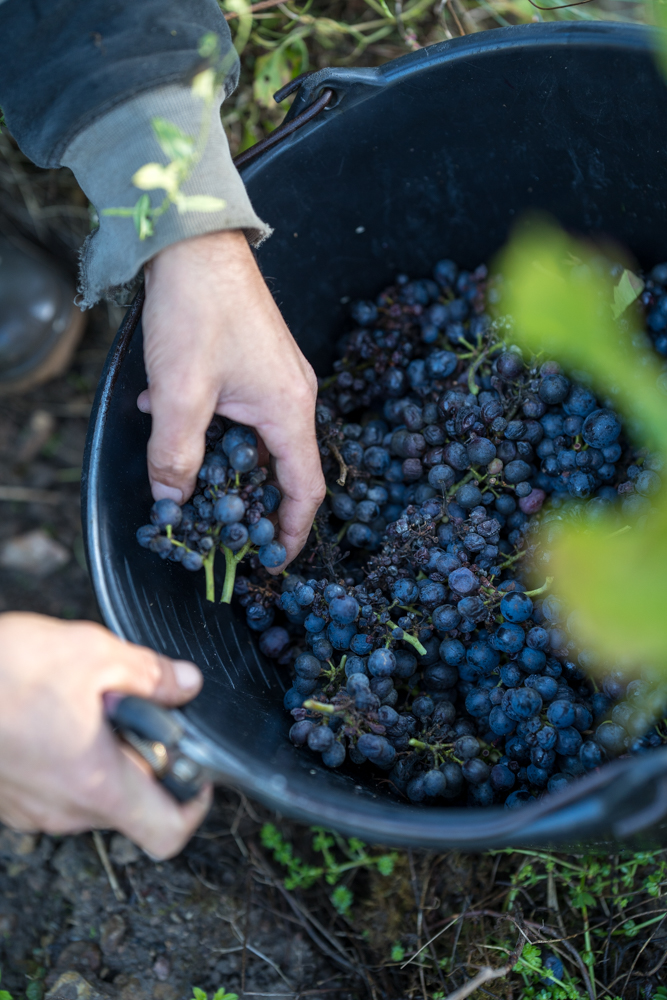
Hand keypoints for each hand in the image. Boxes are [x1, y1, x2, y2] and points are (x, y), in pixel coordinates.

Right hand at [0, 613, 210, 858]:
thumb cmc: (3, 671)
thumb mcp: (94, 654)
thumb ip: (150, 673)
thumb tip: (186, 683)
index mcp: (96, 783)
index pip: (168, 833)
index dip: (195, 805)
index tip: (196, 771)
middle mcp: (64, 810)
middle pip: (133, 807)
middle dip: (145, 761)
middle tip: (134, 711)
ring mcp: (32, 809)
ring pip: (94, 797)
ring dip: (105, 757)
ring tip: (88, 705)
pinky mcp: (9, 799)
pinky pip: (57, 789)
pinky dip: (71, 759)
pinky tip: (55, 714)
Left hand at [139, 230, 324, 568]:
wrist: (195, 241)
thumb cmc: (198, 310)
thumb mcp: (179, 394)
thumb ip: (176, 456)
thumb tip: (172, 502)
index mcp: (290, 410)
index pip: (304, 489)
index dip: (291, 531)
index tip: (272, 560)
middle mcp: (294, 396)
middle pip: (278, 468)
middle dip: (242, 497)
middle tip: (208, 519)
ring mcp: (278, 377)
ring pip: (252, 439)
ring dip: (215, 455)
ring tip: (174, 457)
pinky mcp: (256, 362)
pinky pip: (240, 411)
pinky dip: (209, 423)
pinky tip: (164, 409)